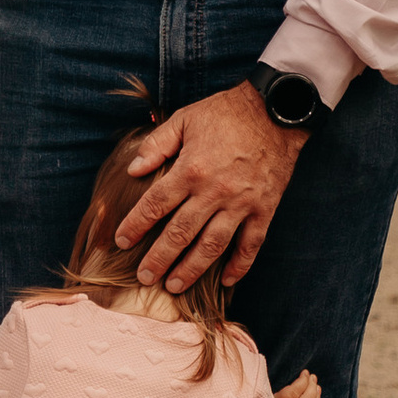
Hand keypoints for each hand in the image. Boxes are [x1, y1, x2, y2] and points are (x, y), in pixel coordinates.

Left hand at [116, 80, 305, 294]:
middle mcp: (214, 191)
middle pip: (180, 233)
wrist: (276, 111)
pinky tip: (225, 281)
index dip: (136, 225)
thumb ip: (157, 145)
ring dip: (192, 269)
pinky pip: (251, 244)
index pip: (155, 204)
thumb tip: (133, 170)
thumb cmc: (226, 113)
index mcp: (190, 169)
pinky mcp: (265, 209)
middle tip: (144, 278)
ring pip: (212, 245)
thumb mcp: (185, 119)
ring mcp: (241, 204)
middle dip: (159, 258)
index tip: (121, 241)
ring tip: (175, 286)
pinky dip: (239, 266)